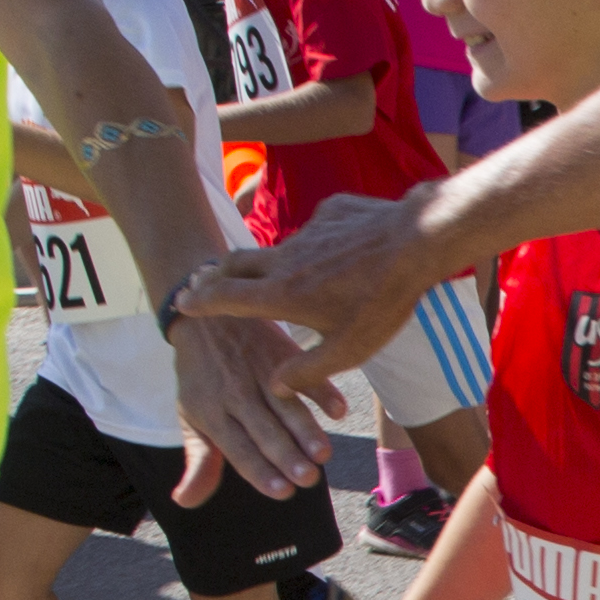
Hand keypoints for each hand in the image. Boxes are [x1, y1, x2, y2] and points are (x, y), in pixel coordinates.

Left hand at [170, 308, 333, 496]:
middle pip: (265, 431)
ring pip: (287, 406)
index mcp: (213, 414)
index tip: (280, 491)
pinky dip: (323, 391)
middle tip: (306, 478)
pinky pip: (304, 373)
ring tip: (323, 454)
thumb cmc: (199, 375)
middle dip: (286, 455)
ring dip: (306, 430)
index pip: (238, 449)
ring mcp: (261, 374)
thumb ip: (197, 461)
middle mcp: (237, 396)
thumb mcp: (190, 416)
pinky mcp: (281, 354)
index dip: (259, 470)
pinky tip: (338, 410)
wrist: (203, 316)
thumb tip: (185, 501)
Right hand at [180, 193, 442, 379]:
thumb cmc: (382, 303)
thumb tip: (275, 387)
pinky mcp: (330, 212)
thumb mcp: (348, 351)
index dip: (200, 301)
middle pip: (236, 265)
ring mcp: (307, 231)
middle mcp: (285, 258)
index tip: (182, 302)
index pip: (225, 297)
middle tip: (200, 281)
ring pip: (278, 248)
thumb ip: (307, 372)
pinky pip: (315, 231)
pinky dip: (317, 244)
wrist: (417, 242)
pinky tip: (340, 253)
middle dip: (215, 275)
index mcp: (281, 294)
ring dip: (268, 261)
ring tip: (267, 271)